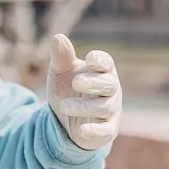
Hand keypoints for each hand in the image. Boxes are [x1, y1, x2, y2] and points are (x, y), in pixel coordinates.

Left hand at [47, 34, 121, 150]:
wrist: (66, 120)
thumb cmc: (69, 89)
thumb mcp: (61, 72)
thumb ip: (61, 56)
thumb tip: (57, 37)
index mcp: (102, 71)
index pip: (107, 63)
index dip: (100, 61)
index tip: (89, 59)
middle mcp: (111, 90)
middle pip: (109, 84)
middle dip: (93, 83)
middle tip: (76, 82)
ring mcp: (111, 110)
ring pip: (105, 107)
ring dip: (84, 106)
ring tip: (64, 106)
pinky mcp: (107, 130)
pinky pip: (105, 131)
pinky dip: (95, 131)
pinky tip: (82, 130)